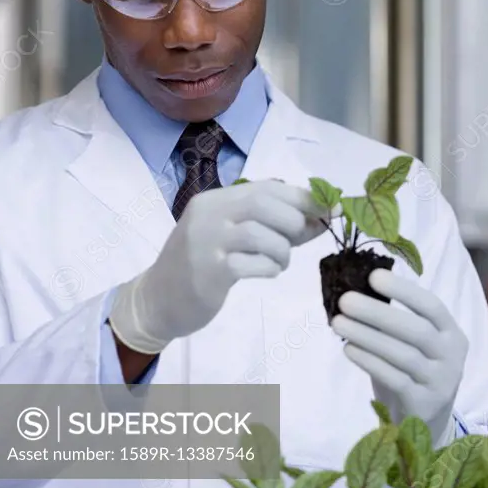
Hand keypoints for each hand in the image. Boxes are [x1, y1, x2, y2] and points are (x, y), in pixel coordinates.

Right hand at [109, 180, 329, 354]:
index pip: (267, 187)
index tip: (330, 210)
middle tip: (296, 242)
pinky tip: (265, 273)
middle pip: (264, 204)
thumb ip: (272, 224)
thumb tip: (323, 215)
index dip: (303, 198)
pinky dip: (269, 269)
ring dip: (282, 250)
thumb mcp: (232, 235)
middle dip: (293, 222)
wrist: (158, 300)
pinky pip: (252, 264)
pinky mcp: (208, 271)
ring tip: (278, 262)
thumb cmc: (202, 264)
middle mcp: (208, 214)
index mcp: (215, 200)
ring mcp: (206, 241)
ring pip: (260, 234)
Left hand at [331, 269, 468, 446]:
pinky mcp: (424, 404)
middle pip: (417, 330)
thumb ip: (396, 321)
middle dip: (378, 312)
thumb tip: (358, 289)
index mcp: (451, 333)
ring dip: (367, 336)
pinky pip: (394, 379)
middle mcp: (452, 356)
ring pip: (403, 355)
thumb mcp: (414, 344)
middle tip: (345, 300)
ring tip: (338, 323)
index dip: (404, 290)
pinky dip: (369, 362)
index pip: (432, 306)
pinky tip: (348, 349)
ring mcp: (440, 382)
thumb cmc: (414, 370)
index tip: (373, 276)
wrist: (426, 421)